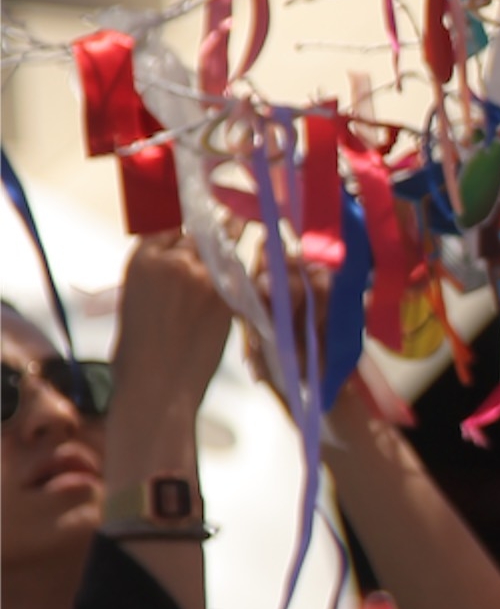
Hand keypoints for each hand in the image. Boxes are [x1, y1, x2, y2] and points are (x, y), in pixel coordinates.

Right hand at [110, 234, 230, 430]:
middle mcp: (173, 262)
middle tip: (234, 216)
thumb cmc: (138, 357)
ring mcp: (204, 278)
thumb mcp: (132, 302)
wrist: (157, 391)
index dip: (185, 225)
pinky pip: (243, 274)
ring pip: (226, 247)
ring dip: (235, 240)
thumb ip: (157, 275)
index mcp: (142, 261)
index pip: (168, 226)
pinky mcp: (229, 298)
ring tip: (244, 228)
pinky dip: (247, 271)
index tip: (200, 219)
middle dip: (216, 226)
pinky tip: (258, 266)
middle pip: (200, 231)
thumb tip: (180, 262)